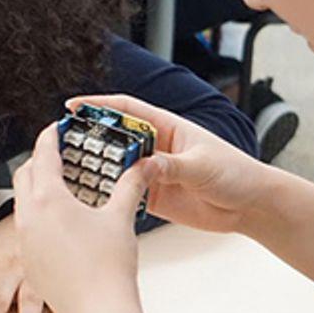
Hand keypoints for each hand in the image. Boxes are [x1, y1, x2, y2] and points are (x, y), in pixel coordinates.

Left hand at [12, 124, 155, 312]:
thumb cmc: (109, 266)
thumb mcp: (121, 217)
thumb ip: (131, 186)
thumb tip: (144, 166)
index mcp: (48, 199)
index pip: (43, 155)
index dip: (50, 137)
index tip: (56, 128)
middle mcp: (29, 217)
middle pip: (24, 175)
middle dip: (38, 161)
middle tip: (58, 155)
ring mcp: (25, 242)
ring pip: (22, 204)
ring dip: (36, 190)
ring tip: (60, 189)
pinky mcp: (29, 263)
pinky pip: (26, 230)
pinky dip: (38, 218)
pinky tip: (60, 225)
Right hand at [67, 95, 271, 232]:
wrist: (251, 206)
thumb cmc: (236, 174)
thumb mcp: (202, 166)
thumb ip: (171, 165)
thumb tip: (143, 166)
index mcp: (167, 128)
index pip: (126, 110)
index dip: (98, 106)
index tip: (72, 107)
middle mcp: (155, 148)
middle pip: (114, 139)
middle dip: (88, 140)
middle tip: (62, 146)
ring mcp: (152, 173)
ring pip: (116, 168)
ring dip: (94, 170)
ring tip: (68, 175)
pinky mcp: (153, 198)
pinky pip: (125, 195)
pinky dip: (108, 197)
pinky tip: (90, 201)